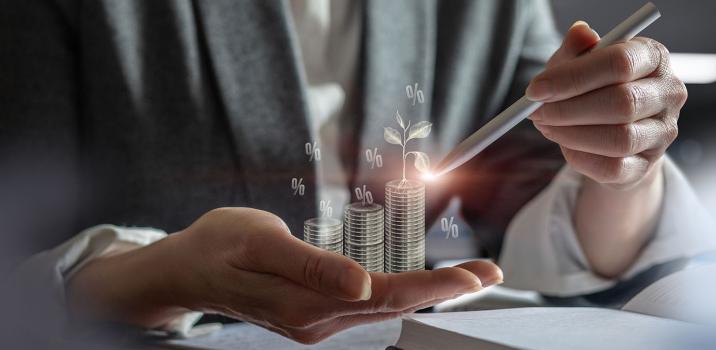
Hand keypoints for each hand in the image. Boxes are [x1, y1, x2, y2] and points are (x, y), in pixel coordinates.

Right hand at [67, 208, 502, 343]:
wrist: (185, 270)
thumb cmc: (218, 246)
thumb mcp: (261, 242)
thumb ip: (311, 265)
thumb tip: (361, 284)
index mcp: (307, 303)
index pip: (386, 297)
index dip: (435, 287)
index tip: (476, 275)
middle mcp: (318, 321)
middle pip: (394, 306)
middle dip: (445, 291)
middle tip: (490, 272)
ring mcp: (315, 321)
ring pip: (384, 308)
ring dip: (428, 293)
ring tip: (467, 276)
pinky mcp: (312, 314)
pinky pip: (367, 306)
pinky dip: (401, 292)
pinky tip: (419, 283)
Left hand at [527, 21, 686, 188]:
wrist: (613, 127)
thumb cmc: (594, 87)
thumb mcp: (580, 62)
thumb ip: (577, 49)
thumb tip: (580, 33)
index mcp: (653, 57)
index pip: (620, 63)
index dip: (572, 78)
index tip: (535, 90)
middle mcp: (669, 93)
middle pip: (621, 103)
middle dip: (568, 110)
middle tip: (536, 112)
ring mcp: (663, 132)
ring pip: (619, 139)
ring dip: (571, 135)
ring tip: (547, 126)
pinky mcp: (648, 165)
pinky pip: (613, 168)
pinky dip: (580, 157)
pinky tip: (565, 145)